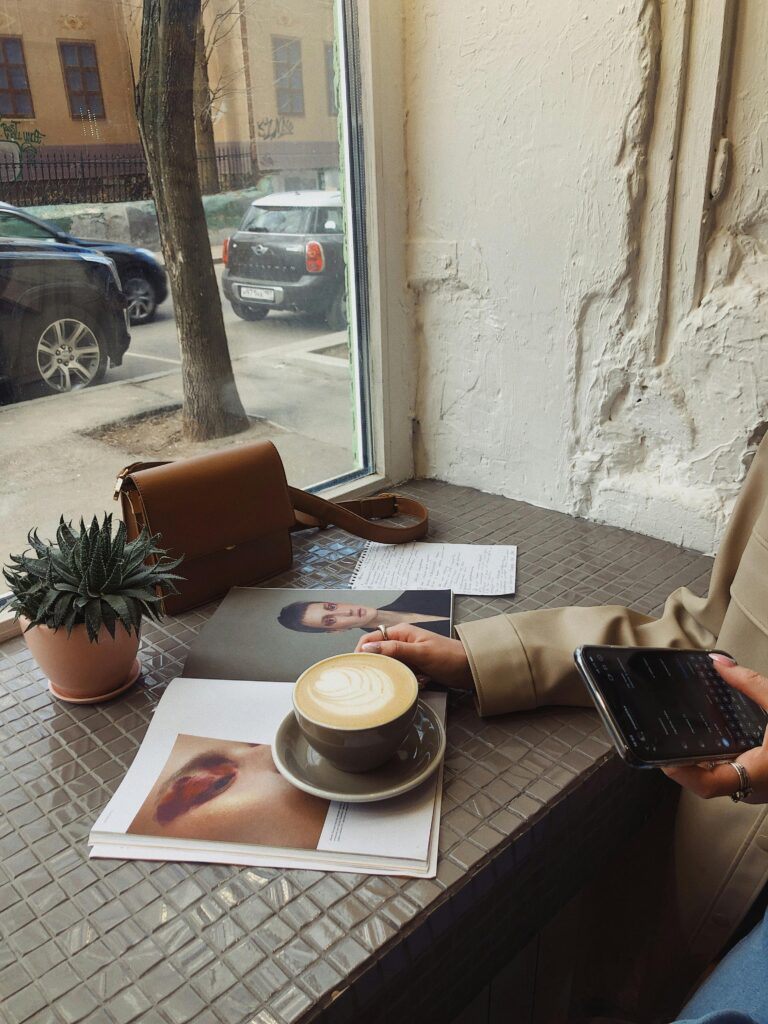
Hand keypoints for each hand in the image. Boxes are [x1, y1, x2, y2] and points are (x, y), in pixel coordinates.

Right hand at [354, 623, 474, 690]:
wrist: (471, 669)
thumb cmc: (448, 657)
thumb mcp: (421, 653)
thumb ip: (394, 650)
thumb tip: (367, 649)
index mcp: (400, 632)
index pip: (370, 640)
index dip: (361, 652)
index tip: (358, 668)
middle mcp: (401, 642)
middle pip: (378, 655)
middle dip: (380, 667)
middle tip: (383, 679)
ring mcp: (407, 655)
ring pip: (389, 666)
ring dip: (395, 675)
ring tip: (409, 678)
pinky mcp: (414, 667)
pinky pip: (401, 674)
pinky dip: (406, 680)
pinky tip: (419, 682)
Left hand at [662, 655, 767, 803]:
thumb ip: (750, 684)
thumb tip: (719, 664)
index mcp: (762, 774)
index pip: (707, 786)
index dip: (680, 773)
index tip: (662, 756)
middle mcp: (759, 788)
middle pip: (709, 783)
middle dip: (686, 765)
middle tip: (663, 742)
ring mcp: (764, 789)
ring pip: (723, 781)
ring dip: (704, 763)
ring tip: (682, 739)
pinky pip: (738, 776)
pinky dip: (722, 760)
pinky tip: (715, 741)